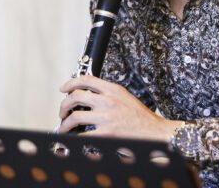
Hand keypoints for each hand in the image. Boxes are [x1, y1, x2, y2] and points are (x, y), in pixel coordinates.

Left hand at [58, 75, 181, 141]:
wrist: (156, 132)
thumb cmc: (141, 117)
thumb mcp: (125, 96)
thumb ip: (107, 93)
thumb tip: (87, 95)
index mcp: (113, 90)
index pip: (86, 79)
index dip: (70, 83)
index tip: (63, 89)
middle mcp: (108, 101)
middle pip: (75, 96)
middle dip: (64, 105)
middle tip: (62, 112)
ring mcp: (106, 117)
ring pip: (75, 116)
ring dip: (65, 123)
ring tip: (64, 127)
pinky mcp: (106, 134)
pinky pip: (83, 135)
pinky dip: (74, 138)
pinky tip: (73, 140)